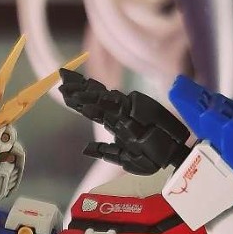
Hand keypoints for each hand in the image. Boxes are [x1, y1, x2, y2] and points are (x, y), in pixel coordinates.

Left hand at [59, 69, 189, 175]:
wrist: (171, 157)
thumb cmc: (151, 156)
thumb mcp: (123, 158)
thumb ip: (105, 152)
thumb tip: (85, 150)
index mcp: (115, 121)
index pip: (92, 107)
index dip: (77, 99)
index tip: (63, 92)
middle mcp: (119, 112)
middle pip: (94, 97)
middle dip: (78, 87)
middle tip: (61, 75)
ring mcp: (126, 109)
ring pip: (101, 98)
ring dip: (84, 92)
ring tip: (67, 86)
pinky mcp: (134, 109)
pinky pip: (114, 104)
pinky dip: (100, 100)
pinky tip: (86, 97)